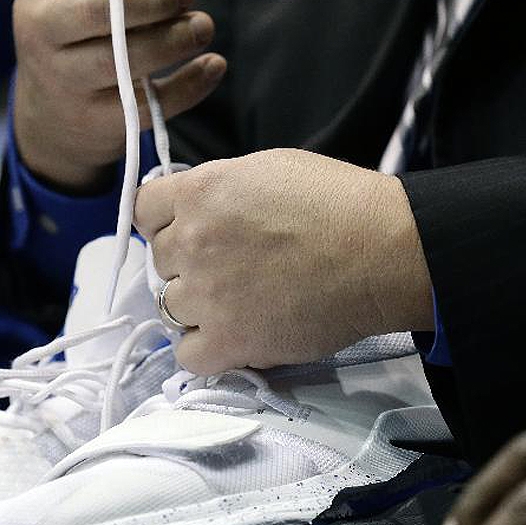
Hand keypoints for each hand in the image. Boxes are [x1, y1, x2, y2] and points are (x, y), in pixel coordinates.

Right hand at [13, 0, 226, 191]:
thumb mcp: (73, 1)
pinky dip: (189, 86)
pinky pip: (148, 105)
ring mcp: (66, 86)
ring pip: (122, 62)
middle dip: (153, 0)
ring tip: (202, 27)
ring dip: (174, 41)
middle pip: (101, 11)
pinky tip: (213, 66)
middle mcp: (41, 39)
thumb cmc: (76, 42)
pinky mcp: (96, 124)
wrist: (53, 120)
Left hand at [133, 148, 433, 374]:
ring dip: (197, 307)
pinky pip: (187, 356)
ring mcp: (206, 295)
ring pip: (170, 308)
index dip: (165, 221)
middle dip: (188, 264)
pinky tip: (230, 337)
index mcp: (199, 192)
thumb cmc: (338, 203)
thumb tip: (194, 208)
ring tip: (239, 303)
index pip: (144, 209)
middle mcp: (191, 242)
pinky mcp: (227, 342)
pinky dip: (204, 350)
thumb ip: (218, 188)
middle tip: (230, 267)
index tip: (187, 230)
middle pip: (160, 262)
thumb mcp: (267, 168)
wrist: (381, 252)